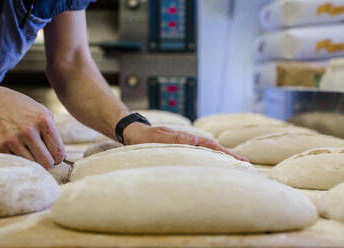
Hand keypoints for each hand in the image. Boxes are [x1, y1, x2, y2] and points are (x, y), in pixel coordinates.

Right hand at [0, 85, 64, 167]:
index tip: (56, 157)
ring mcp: (13, 139)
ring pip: (32, 165)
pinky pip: (17, 161)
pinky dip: (21, 158)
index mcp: (43, 121)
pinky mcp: (0, 146)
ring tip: (33, 153)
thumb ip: (53, 132)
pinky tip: (20, 149)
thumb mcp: (43, 112)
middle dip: (48, 162)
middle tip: (45, 157)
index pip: (58, 151)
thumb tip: (62, 155)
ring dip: (35, 162)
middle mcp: (29, 131)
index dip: (59, 158)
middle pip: (46, 162)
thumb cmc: (23, 108)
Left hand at [123, 122, 247, 161]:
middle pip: (214, 151)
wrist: (135, 134)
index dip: (228, 155)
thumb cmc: (146, 138)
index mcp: (189, 140)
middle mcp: (190, 143)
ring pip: (207, 155)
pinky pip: (198, 158)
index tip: (243, 161)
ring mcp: (186, 147)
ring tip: (235, 169)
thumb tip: (195, 142)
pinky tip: (212, 169)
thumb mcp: (161, 139)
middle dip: (230, 159)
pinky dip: (208, 163)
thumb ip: (177, 141)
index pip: (213, 148)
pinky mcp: (180, 152)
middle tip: (246, 167)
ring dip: (221, 161)